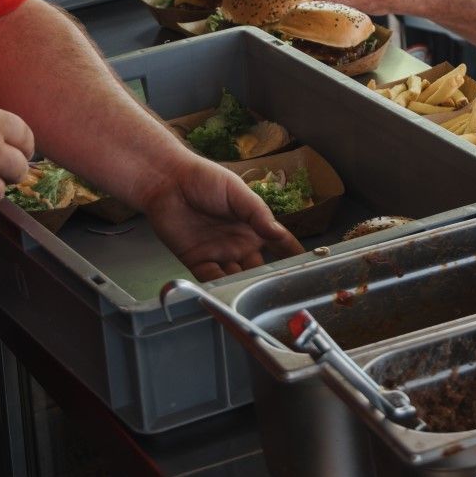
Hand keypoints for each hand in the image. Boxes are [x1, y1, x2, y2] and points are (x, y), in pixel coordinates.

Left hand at [138, 156, 300, 280]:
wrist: (167, 181)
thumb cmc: (204, 179)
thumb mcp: (236, 191)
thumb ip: (257, 213)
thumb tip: (278, 232)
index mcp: (253, 225)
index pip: (279, 243)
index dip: (292, 255)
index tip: (308, 269)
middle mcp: (239, 243)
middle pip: (259, 267)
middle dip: (268, 279)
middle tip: (277, 292)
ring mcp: (219, 253)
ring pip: (236, 277)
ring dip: (244, 286)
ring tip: (254, 297)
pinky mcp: (197, 261)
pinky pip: (211, 279)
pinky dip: (220, 288)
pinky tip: (227, 293)